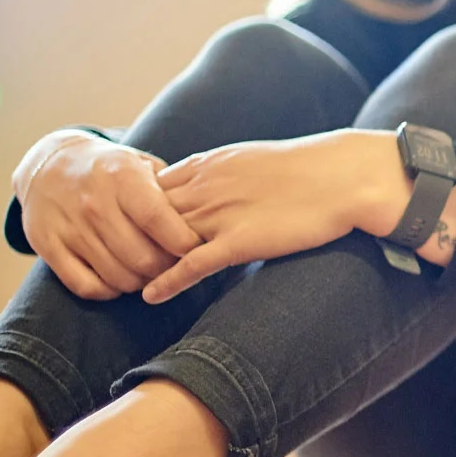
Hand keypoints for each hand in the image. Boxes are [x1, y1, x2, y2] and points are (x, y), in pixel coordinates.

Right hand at [15, 131, 203, 299]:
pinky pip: (86, 286)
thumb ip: (170, 190)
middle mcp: (94, 204)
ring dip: (141, 283)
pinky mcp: (47, 246)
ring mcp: (70, 227)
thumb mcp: (140, 165)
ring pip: (117, 276)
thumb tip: (202, 221)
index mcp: (122, 179)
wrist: (48, 166)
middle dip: (166, 270)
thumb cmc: (110, 169)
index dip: (183, 243)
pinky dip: (109, 291)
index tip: (197, 249)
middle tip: (175, 267)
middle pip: (141, 257)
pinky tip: (120, 281)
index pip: (158, 220)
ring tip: (150, 274)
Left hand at [146, 129, 403, 303]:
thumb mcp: (255, 160)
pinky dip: (167, 281)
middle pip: (145, 215)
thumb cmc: (310, 168)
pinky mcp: (238, 240)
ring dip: (141, 262)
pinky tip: (151, 296)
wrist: (343, 176)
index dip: (133, 210)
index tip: (124, 228)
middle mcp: (205, 187)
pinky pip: (191, 265)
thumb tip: (219, 185)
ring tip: (123, 283)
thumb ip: (227, 174)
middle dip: (125, 236)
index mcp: (208, 165)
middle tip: (112, 261)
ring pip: (162, 241)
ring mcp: (220, 215)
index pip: (150, 188)